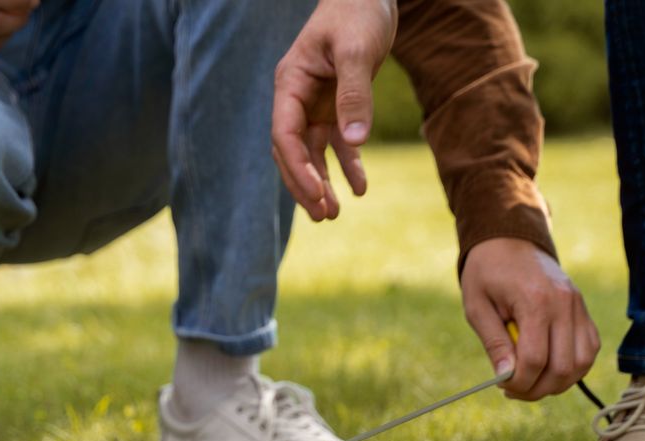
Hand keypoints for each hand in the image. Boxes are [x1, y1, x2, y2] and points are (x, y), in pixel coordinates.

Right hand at [271, 0, 396, 220]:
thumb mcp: (357, 49)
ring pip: (312, 154)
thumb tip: (355, 141)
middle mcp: (297, 99)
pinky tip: (360, 188)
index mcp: (290, 84)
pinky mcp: (336, 107)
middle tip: (324, 216)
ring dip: (321, 184)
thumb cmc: (358, 12)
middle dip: (305, 186)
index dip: (297, 168)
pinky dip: (348, 166)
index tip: (317, 194)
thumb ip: (355, 94)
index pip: (284, 135)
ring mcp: (316, 105)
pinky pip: (337, 144)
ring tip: (333, 214)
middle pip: (292, 152)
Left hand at [461, 238, 599, 400]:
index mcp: (535, 301)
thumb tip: (506, 378)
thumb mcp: (477, 307)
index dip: (520, 383)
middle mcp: (564, 304)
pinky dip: (573, 367)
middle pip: (563, 367)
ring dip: (558, 383)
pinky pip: (589, 348)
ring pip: (582, 363)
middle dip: (538, 389)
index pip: (535, 359)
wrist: (509, 240)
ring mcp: (578, 306)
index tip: (503, 387)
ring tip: (532, 381)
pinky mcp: (583, 309)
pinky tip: (548, 367)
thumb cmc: (487, 273)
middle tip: (516, 390)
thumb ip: (494, 343)